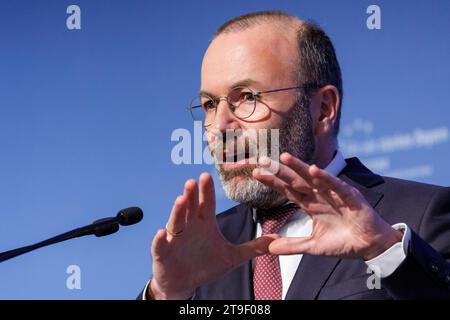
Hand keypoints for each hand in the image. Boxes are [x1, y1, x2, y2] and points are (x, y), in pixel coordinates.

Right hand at [149, 172, 276, 299]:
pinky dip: (160, 240)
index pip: (206, 203)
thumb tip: (276, 240)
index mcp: (204, 223)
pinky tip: (162, 233)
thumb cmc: (205, 265)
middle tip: (194, 181)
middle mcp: (188, 226)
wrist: (184, 283)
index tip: (207, 175)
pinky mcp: (163, 253)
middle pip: (190, 207)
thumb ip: (253, 247)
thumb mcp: (232, 257)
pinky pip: (160, 245)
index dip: (207, 190)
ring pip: (175, 221)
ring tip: (180, 200)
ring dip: (177, 211)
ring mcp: (174, 238)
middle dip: (192, 195)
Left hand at [252, 153, 401, 260]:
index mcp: (310, 203)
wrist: (369, 246)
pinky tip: (314, 170)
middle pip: (296, 180)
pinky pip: (336, 185)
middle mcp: (319, 195)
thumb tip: (270, 248)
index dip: (272, 182)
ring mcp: (334, 193)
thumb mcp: (313, 246)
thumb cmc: (342, 241)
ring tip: (284, 157)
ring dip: (299, 167)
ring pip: (313, 177)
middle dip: (279, 170)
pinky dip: (326, 178)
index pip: (287, 190)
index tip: (256, 173)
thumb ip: (292, 245)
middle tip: (262, 160)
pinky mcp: (350, 196)